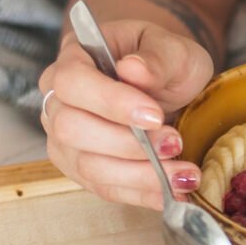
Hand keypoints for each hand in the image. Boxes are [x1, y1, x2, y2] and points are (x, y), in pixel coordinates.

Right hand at [38, 20, 213, 209]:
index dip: (111, 102)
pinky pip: (108, 190)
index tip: (155, 115)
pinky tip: (175, 191)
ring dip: (141, 175)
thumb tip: (133, 69)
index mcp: (75, 60)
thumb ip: (157, 58)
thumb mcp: (174, 50)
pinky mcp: (86, 172)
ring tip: (186, 174)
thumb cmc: (165, 63)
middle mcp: (60, 103)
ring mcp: (68, 142)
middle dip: (128, 144)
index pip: (73, 83)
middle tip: (175, 143)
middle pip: (72, 130)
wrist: (170, 89)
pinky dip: (144, 194)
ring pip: (90, 167)